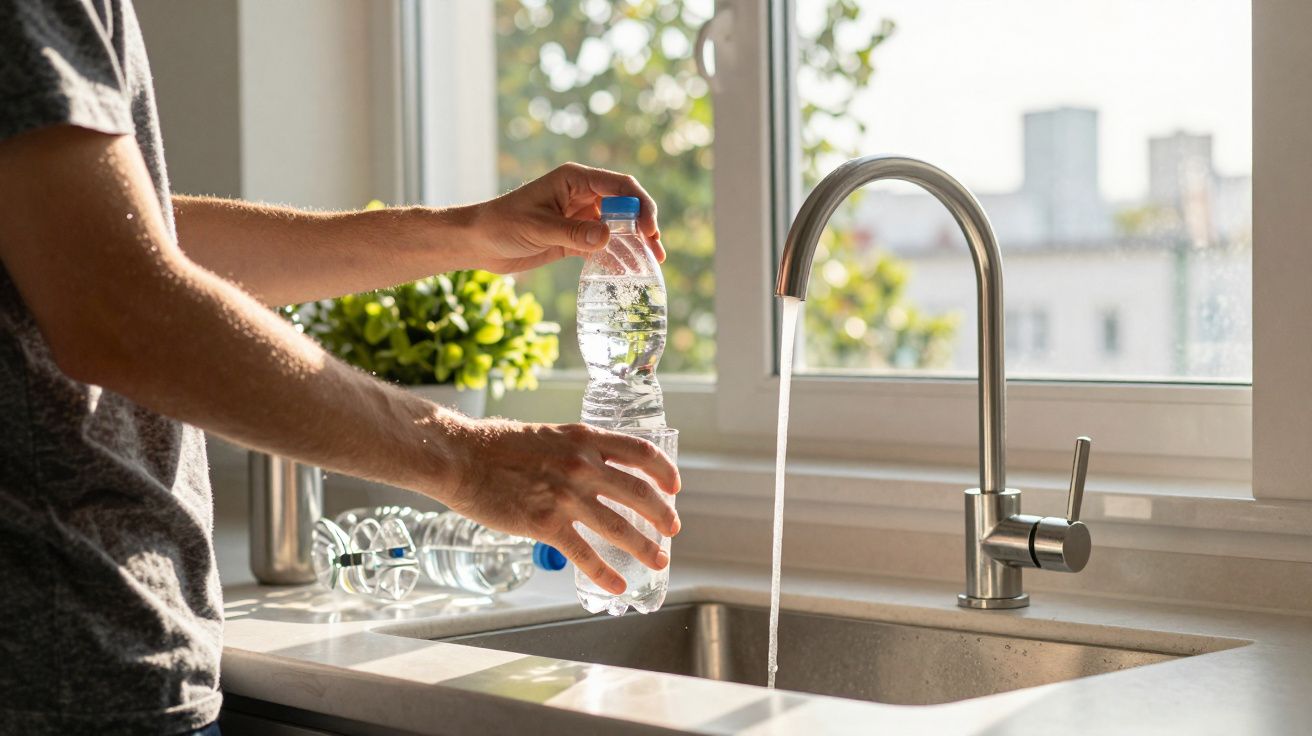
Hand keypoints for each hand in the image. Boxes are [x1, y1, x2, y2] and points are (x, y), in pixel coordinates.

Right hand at [433, 416, 680, 593]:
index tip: (674, 486)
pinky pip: (585, 555)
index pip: (640, 452)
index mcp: (584, 439)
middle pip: (639, 493)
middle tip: (672, 530)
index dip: (664, 471)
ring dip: (644, 547)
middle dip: (662, 516)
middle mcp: (583, 465)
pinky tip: (618, 585)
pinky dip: (605, 574)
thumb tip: (593, 471)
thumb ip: (574, 452)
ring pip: (619, 527)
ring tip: (658, 561)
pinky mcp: (546, 525)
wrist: (460, 458)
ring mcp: (567, 496)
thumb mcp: (547, 435)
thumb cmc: (495, 446)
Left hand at [468, 162, 664, 272]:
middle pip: (625, 205)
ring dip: (634, 243)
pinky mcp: (575, 237)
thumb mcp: (537, 227)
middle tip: (656, 250)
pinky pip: (603, 245)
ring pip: (618, 227)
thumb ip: (572, 232)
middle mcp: (582, 195)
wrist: (478, 242)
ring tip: (650, 264)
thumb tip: (608, 237)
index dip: (639, 205)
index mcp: (575, 179)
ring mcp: (580, 216)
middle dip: (644, 225)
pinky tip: (628, 272)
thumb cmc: (501, 224)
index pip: (620, 186)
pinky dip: (616, 257)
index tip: (648, 230)